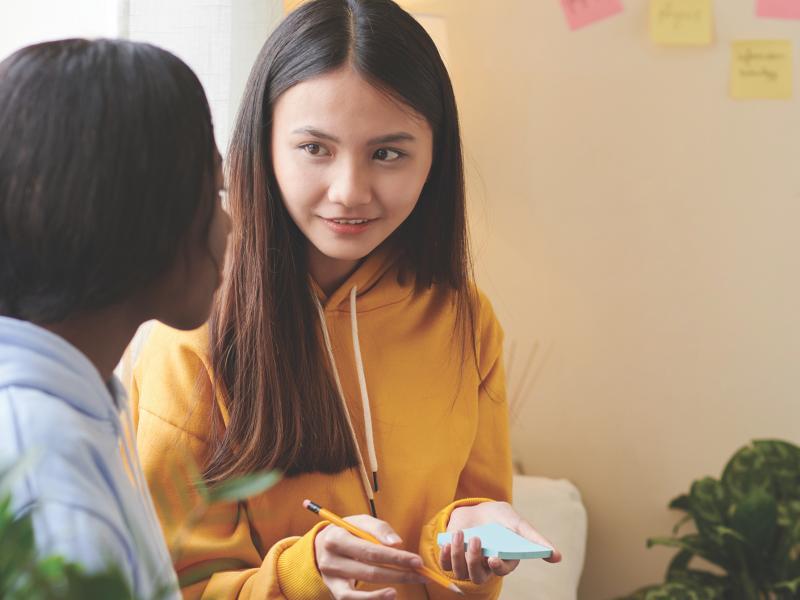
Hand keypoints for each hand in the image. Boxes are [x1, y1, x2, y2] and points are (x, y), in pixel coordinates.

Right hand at [314, 514, 427, 598]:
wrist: (321, 546)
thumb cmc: (347, 531)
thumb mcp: (360, 522)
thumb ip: (379, 529)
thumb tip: (397, 544)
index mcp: (336, 538)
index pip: (371, 550)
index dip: (396, 558)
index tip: (417, 561)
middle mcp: (331, 559)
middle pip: (369, 570)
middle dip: (399, 573)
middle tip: (421, 575)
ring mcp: (331, 577)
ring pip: (360, 588)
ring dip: (386, 590)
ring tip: (405, 586)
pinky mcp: (334, 590)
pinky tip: (390, 595)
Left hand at [439, 501, 561, 584]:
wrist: (478, 510)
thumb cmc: (501, 518)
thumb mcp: (518, 523)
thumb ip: (535, 539)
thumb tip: (558, 557)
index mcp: (503, 561)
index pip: (501, 571)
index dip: (498, 566)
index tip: (494, 557)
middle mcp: (485, 567)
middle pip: (478, 575)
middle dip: (475, 560)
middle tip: (476, 540)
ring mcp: (467, 564)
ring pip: (461, 571)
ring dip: (458, 554)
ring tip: (460, 534)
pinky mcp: (452, 557)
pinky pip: (445, 564)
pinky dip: (445, 555)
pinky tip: (447, 542)